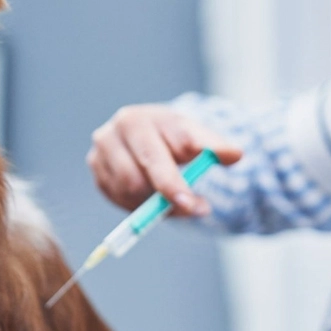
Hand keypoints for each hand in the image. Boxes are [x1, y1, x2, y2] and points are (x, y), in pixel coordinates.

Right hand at [86, 104, 241, 215]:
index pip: (155, 155)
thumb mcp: (196, 137)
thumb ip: (215, 147)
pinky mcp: (96, 171)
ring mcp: (99, 153)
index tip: (191, 203)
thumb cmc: (174, 137)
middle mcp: (113, 133)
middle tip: (189, 210)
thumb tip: (235, 154)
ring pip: (128, 192)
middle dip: (164, 197)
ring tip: (172, 197)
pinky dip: (137, 204)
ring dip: (152, 203)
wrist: (147, 133)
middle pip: (136, 177)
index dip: (174, 182)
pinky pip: (118, 199)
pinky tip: (151, 195)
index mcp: (137, 120)